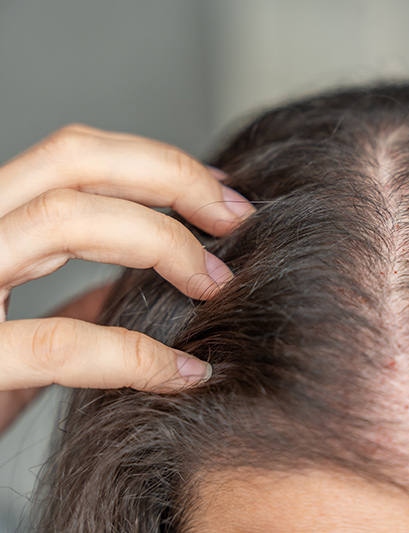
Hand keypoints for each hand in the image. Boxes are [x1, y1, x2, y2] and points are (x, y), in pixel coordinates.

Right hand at [0, 125, 253, 405]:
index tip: (220, 196)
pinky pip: (55, 343)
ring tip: (216, 284)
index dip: (157, 164)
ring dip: (162, 243)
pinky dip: (133, 356)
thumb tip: (134, 288)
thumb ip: (66, 304)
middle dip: (171, 177)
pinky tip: (183, 373)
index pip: (74, 158)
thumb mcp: (14, 332)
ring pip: (65, 220)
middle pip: (74, 160)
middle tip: (236, 217)